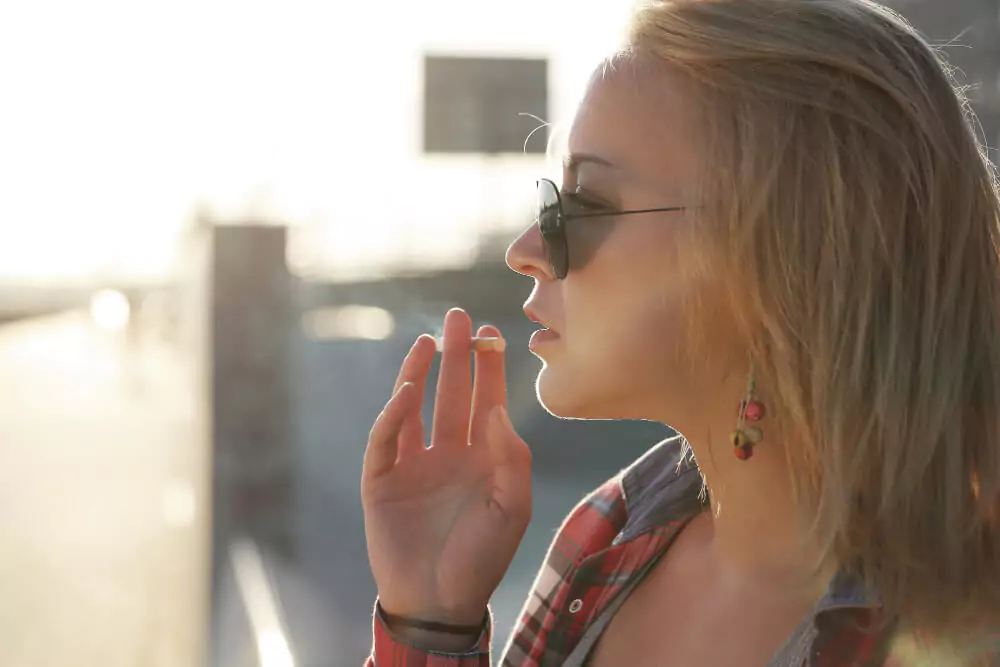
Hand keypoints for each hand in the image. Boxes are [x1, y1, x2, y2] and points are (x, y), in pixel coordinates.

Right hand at [361, 308, 532, 625]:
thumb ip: (511, 457)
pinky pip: (387, 439)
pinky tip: (409, 390)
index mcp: (482, 459)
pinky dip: (394, 413)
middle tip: (459, 318)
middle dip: (456, 356)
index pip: (488, 403)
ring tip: (430, 340)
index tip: (494, 334)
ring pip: (417, 407)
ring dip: (421, 373)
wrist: (439, 601)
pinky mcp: (381, 479)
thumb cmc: (481, 558)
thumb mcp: (512, 508)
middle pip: (452, 394)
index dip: (490, 369)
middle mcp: (448, 454)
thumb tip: (497, 407)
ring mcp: (413, 464)